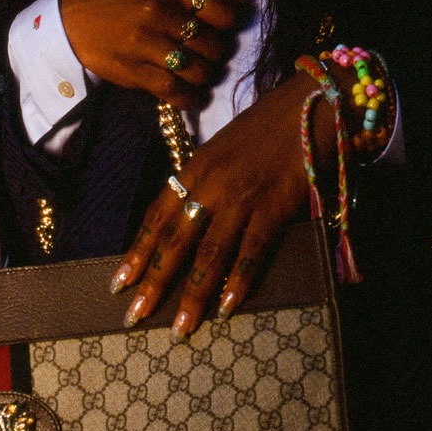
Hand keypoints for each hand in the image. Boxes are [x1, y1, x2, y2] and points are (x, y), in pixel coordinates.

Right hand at [60, 0, 259, 108]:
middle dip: (215, 54)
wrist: (70, 18)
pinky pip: (173, 90)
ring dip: (202, 77)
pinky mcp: (133, 70)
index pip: (222, 11)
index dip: (229, 26)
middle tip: (206, 55)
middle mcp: (158, 11)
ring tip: (196, 74)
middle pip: (212, 44)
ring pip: (196, 70)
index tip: (219, 30)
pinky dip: (187, 98)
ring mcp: (144, 43)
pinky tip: (187, 95)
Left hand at [112, 71, 333, 338]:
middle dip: (153, 282)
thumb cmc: (268, 127)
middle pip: (174, 241)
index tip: (119, 283)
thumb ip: (202, 183)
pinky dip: (238, 282)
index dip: (137, 252)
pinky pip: (251, 252)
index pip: (155, 216)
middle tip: (135, 316)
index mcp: (194, 169)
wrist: (313, 102)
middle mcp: (210, 184)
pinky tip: (225, 308)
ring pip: (209, 254)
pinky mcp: (273, 206)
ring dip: (192, 294)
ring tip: (179, 328)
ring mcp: (241, 197)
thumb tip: (185, 221)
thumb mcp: (222, 149)